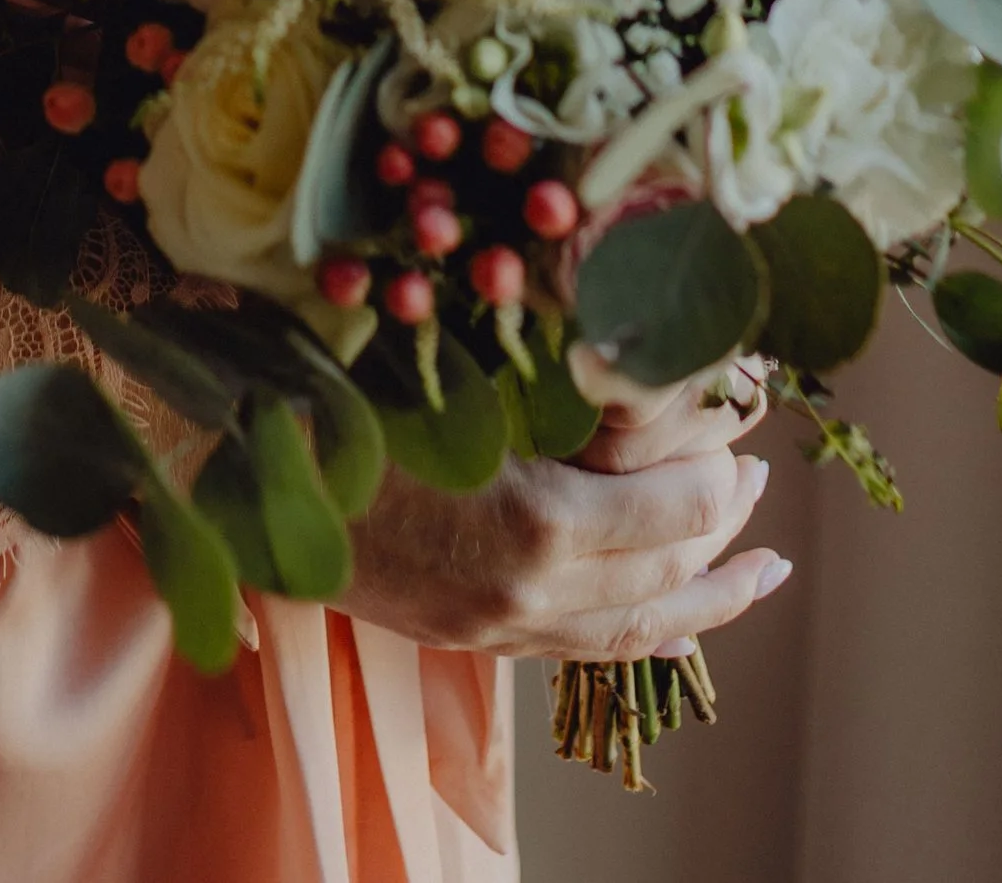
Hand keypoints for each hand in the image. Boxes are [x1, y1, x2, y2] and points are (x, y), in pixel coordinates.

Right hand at [340, 374, 786, 658]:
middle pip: (663, 573)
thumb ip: (548, 377)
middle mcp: (528, 591)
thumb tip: (635, 350)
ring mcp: (496, 625)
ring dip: (704, 598)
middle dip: (721, 528)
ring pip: (634, 630)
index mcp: (535, 522)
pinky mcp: (469, 638)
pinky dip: (642, 637)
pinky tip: (677, 627)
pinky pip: (581, 651)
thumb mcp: (455, 369)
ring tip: (759, 572)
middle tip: (757, 482)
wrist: (241, 473)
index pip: (671, 515)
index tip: (735, 433)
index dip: (715, 476)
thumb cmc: (342, 398)